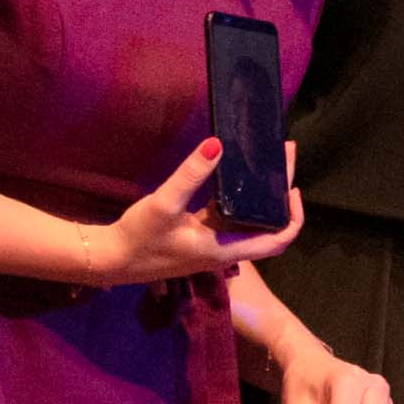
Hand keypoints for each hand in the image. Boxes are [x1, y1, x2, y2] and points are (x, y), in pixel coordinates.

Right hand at [94, 136, 301, 286]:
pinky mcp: (199, 236)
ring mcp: (212, 244)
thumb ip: (190, 175)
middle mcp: (225, 250)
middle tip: (283, 157)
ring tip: (267, 162)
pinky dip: (239, 199)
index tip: (294, 187)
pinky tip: (237, 176)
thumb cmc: (138, 238)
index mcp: (225, 248)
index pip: (277, 240)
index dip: (293, 217)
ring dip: (261, 196)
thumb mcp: (163, 203)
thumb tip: (218, 144)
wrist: (110, 259)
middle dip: (280, 196)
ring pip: (249, 221)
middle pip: (268, 227)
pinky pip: (229, 218)